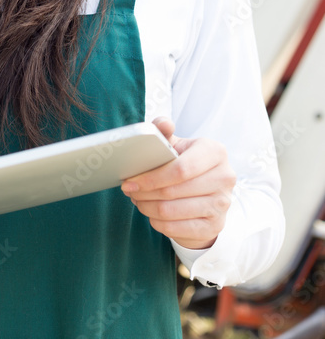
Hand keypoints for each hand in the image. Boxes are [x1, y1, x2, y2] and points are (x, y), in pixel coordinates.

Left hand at [120, 117, 235, 248]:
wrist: (206, 192)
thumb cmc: (185, 163)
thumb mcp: (176, 144)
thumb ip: (163, 130)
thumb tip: (163, 125)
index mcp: (215, 151)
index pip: (180, 168)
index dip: (151, 177)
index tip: (129, 180)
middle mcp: (224, 177)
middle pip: (173, 191)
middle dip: (144, 192)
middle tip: (129, 190)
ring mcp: (222, 204)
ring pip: (172, 211)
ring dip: (147, 207)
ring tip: (137, 200)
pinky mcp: (215, 226)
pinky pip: (176, 229)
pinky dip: (157, 222)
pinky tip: (151, 214)